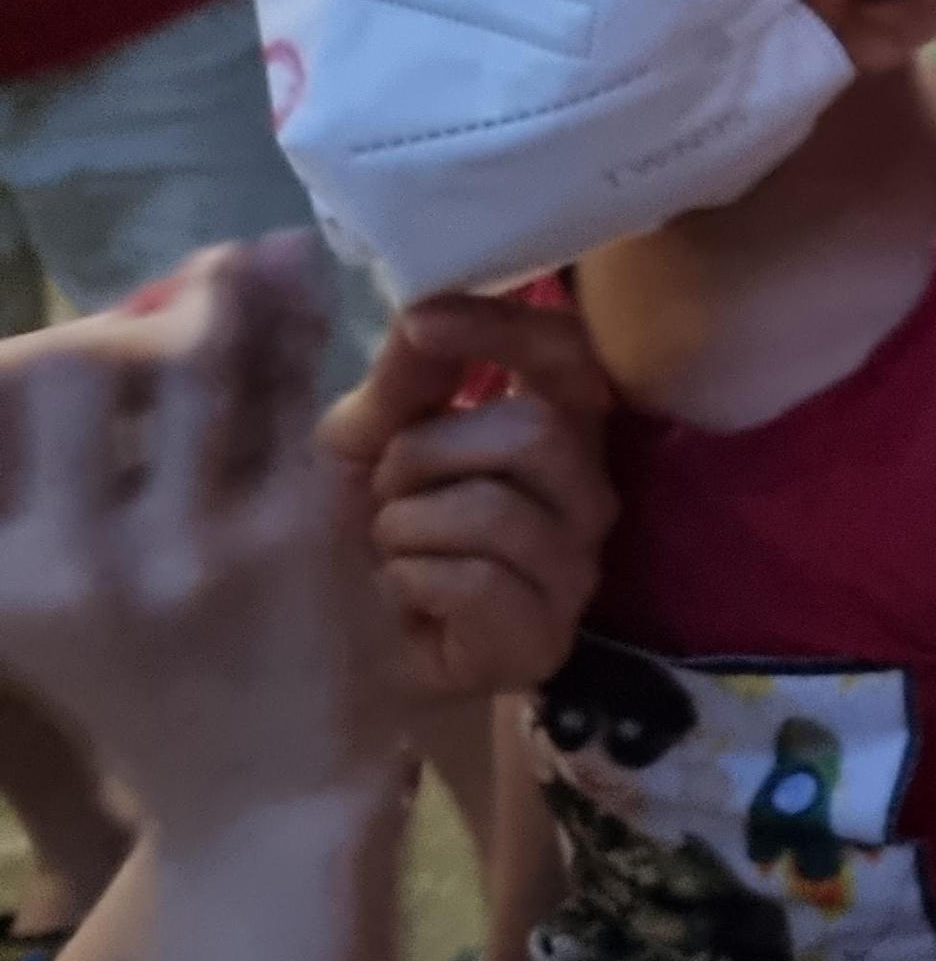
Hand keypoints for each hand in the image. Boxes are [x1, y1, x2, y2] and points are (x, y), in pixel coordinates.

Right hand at [0, 236, 394, 833]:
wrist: (265, 794)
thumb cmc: (152, 677)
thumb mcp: (58, 582)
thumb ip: (57, 455)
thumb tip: (104, 304)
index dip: (35, 344)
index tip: (83, 338)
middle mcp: (69, 562)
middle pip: (67, 363)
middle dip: (120, 323)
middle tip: (164, 323)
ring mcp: (185, 546)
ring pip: (191, 358)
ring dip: (219, 297)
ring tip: (241, 265)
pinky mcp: (293, 533)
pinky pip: (286, 387)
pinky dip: (290, 322)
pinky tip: (293, 292)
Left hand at [321, 296, 615, 700]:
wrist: (328, 654)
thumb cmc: (350, 539)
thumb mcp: (358, 442)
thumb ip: (403, 378)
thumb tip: (426, 306)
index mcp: (550, 433)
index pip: (572, 358)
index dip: (510, 330)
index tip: (425, 324)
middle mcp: (583, 496)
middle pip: (537, 431)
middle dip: (427, 453)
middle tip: (382, 491)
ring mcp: (573, 572)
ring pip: (500, 510)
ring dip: (409, 526)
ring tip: (388, 552)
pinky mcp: (543, 639)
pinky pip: (483, 582)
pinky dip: (415, 583)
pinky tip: (402, 600)